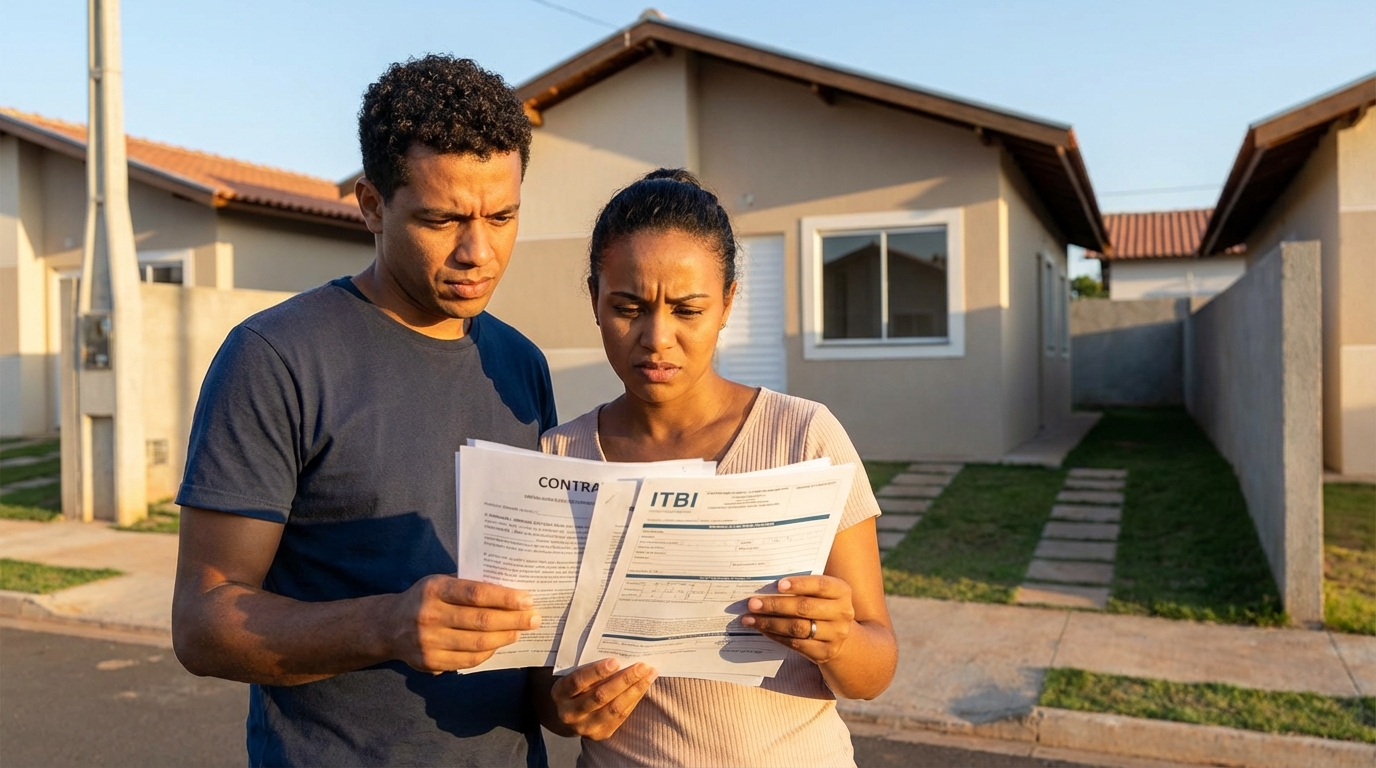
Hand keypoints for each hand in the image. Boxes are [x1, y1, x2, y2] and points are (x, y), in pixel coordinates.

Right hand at [384, 575, 540, 672]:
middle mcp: (429, 615)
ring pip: (478, 643)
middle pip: (481, 621)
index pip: (476, 593)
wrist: (388, 626)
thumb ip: (467, 586)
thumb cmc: (425, 598)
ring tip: (520, 631)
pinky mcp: (430, 662)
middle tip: (534, 618)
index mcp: (434, 589)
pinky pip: (468, 660)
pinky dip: (488, 653)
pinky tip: (499, 644)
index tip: (527, 600)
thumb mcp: (440, 582)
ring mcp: (428, 642)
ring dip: (505, 637)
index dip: (505, 598)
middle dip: (513, 620)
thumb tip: (510, 591)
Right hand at [550, 659, 656, 739]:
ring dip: (635, 690)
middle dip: (624, 680)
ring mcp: (584, 727)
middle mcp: (569, 713)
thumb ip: (586, 665)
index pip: (578, 681)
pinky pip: (620, 717)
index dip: (597, 671)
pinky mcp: (599, 734)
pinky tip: (643, 687)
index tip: (616, 661)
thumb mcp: (572, 674)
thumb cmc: (574, 686)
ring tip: (649, 675)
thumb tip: (617, 650)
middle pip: (600, 696)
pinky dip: (634, 700)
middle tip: (642, 666)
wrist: (566, 715)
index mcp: (559, 693)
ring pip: (614, 708)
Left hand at [741, 575, 854, 664]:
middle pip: (805, 608)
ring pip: (798, 628)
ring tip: (750, 617)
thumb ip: (802, 586)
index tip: (778, 584)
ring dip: (770, 622)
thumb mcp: (819, 592)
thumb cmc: (821, 605)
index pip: (820, 585)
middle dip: (775, 605)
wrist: (839, 635)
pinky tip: (761, 629)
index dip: (799, 584)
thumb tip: (767, 585)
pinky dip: (775, 635)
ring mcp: (836, 635)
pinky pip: (795, 644)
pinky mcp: (825, 652)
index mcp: (842, 591)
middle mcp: (843, 613)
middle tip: (752, 603)